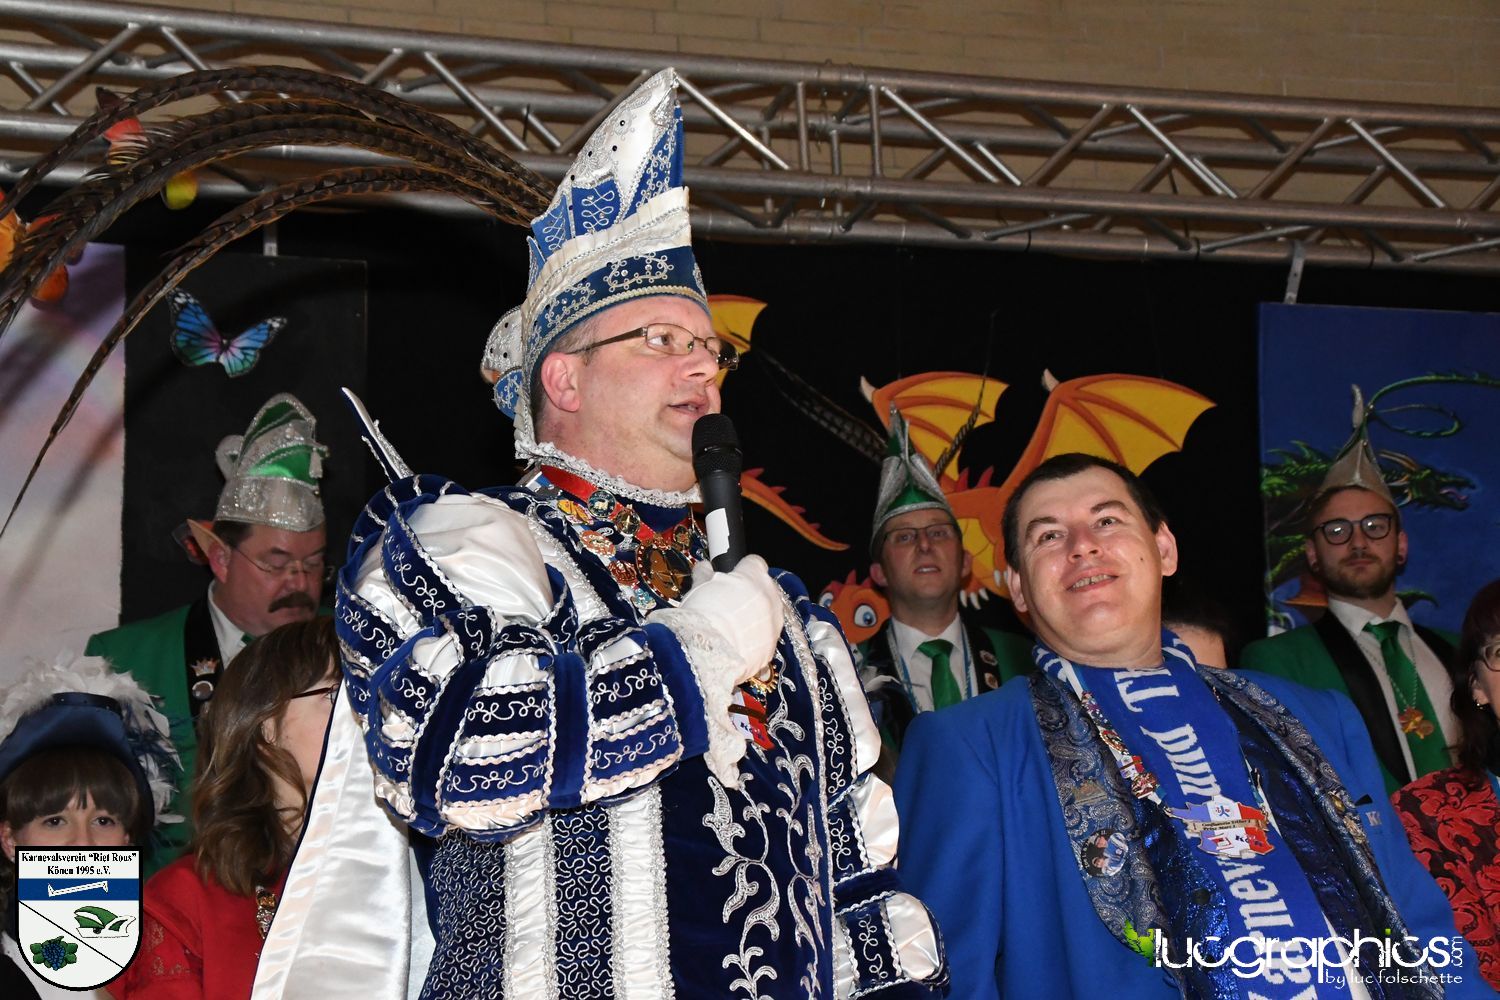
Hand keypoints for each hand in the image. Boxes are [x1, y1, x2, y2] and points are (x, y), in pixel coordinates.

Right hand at [676, 554, 781, 682]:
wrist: (710, 652)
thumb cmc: (703, 616)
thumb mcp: (699, 589)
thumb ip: (704, 576)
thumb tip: (704, 568)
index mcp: (753, 575)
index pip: (754, 563)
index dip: (742, 570)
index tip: (732, 578)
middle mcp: (770, 595)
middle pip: (764, 588)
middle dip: (749, 594)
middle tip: (729, 604)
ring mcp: (775, 621)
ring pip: (768, 613)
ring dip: (755, 616)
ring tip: (732, 626)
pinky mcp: (773, 644)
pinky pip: (766, 636)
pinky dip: (756, 638)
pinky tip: (738, 643)